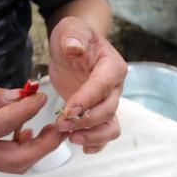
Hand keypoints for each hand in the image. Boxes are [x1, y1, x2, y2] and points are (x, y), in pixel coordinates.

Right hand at [0, 76, 63, 173]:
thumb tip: (22, 97)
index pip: (0, 125)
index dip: (26, 111)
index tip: (42, 96)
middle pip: (16, 160)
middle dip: (45, 145)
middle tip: (62, 124)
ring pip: (15, 165)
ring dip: (38, 149)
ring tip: (51, 126)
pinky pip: (7, 161)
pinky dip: (24, 149)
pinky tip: (26, 130)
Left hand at [48, 16, 126, 153]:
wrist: (74, 45)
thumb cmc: (73, 36)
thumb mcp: (70, 29)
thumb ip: (73, 37)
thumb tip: (75, 48)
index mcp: (111, 66)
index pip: (102, 86)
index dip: (87, 100)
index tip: (68, 110)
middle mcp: (115, 87)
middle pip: (108, 111)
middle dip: (85, 121)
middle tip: (61, 124)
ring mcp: (108, 102)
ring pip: (111, 127)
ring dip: (93, 136)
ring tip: (71, 138)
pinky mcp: (98, 113)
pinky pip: (103, 133)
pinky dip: (95, 143)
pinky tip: (80, 147)